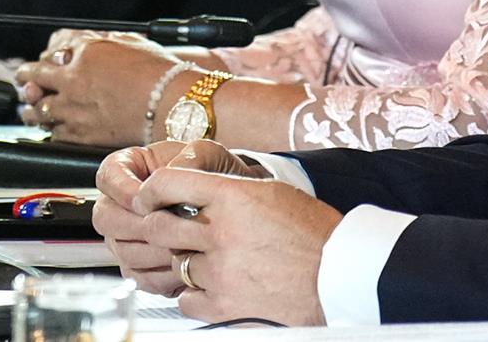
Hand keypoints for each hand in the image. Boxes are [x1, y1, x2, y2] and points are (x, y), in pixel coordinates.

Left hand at [15, 35, 178, 146]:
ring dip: (32, 108)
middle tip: (25, 83)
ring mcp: (76, 109)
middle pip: (34, 80)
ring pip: (39, 110)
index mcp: (83, 54)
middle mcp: (73, 80)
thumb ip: (94, 43)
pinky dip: (50, 130)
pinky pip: (55, 133)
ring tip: (30, 110)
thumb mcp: (125, 41)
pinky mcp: (83, 135)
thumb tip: (75, 45)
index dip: (44, 61)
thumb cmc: (159, 73)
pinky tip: (50, 128)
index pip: (49, 55)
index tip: (43, 64)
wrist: (174, 104)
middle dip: (27, 81)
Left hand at [95, 139, 333, 325]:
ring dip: (182, 262)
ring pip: (174, 263)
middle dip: (155, 227)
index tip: (145, 198)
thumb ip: (227, 191)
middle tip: (161, 230)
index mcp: (232, 196)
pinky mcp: (226, 304)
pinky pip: (186, 299)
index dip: (149, 190)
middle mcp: (221, 231)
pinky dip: (192, 294)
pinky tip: (208, 287)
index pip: (169, 182)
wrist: (343, 273)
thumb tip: (191, 191)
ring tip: (204, 261)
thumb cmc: (314, 232)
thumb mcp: (270, 193)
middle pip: (159, 226)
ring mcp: (221, 270)